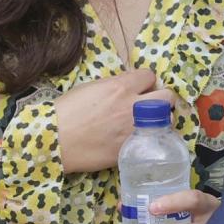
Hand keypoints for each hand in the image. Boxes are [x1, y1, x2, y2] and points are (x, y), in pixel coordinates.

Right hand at [54, 70, 176, 173]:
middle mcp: (134, 105)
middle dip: (161, 99)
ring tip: (150, 123)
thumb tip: (127, 87)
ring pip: (168, 119)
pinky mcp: (134, 147)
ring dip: (161, 119)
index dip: (145, 82)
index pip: (150, 75)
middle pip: (167, 96)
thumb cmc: (66, 112)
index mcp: (121, 86)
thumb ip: (114, 86)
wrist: (56, 140)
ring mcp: (136, 128)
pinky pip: (154, 139)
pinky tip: (140, 139)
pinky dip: (151, 138)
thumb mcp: (91, 88)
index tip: (140, 89)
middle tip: (152, 106)